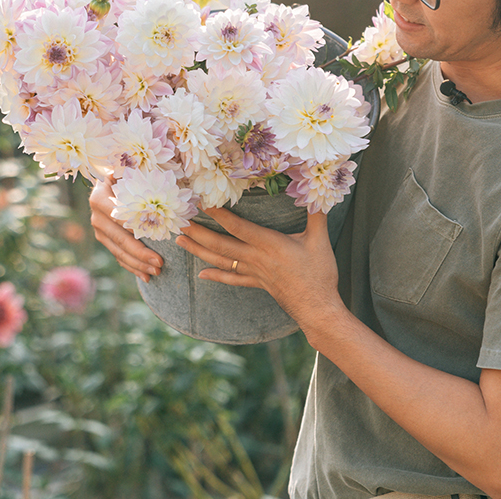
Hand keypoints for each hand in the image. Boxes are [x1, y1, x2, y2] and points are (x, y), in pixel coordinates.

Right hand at [89, 176, 162, 280]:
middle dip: (140, 253)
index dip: (136, 228)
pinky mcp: (104, 240)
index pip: (118, 216)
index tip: (155, 237)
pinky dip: (132, 267)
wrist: (109, 180)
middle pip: (120, 239)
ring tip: (156, 272)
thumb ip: (132, 171)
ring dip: (138, 264)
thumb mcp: (126, 169)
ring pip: (119, 252)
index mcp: (99, 198)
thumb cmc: (125, 173)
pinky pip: (118, 256)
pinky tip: (146, 276)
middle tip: (160, 263)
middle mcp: (96, 217)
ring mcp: (99, 231)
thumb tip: (146, 171)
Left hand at [176, 207, 345, 335]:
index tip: (203, 202)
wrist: (317, 309)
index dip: (220, 214)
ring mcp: (254, 272)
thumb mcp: (320, 239)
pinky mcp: (257, 283)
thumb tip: (315, 192)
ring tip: (180, 241)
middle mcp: (256, 258)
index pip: (238, 227)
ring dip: (199, 250)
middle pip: (221, 245)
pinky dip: (215, 275)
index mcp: (269, 244)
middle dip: (198, 233)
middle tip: (179, 222)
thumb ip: (316, 213)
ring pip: (221, 261)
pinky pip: (231, 279)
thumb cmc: (319, 273)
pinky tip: (201, 274)